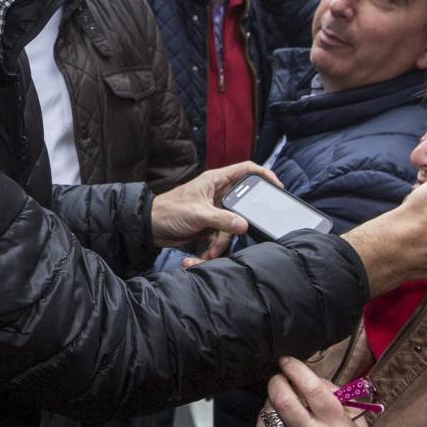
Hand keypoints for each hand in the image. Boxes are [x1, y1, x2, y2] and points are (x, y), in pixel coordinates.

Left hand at [150, 161, 283, 258]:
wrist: (149, 228)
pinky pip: (219, 239)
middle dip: (236, 227)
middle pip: (241, 208)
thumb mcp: (198, 214)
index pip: (246, 170)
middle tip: (231, 237)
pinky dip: (212, 250)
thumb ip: (222, 219)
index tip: (277, 187)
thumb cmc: (168, 211)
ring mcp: (214, 211)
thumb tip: (244, 225)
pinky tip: (200, 256)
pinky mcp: (209, 227)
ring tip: (208, 253)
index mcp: (216, 181)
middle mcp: (217, 194)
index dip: (264, 174)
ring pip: (231, 228)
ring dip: (220, 244)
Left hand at [256, 356, 373, 426]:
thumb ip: (332, 392)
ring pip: (270, 414)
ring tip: (280, 399)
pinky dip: (266, 417)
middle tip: (280, 377)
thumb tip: (304, 376)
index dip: (296, 369)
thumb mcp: (353, 414)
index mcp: (338, 425)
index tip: (287, 361)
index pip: (312, 389)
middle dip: (277, 381)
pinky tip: (275, 415)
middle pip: (284, 400)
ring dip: (271, 399)